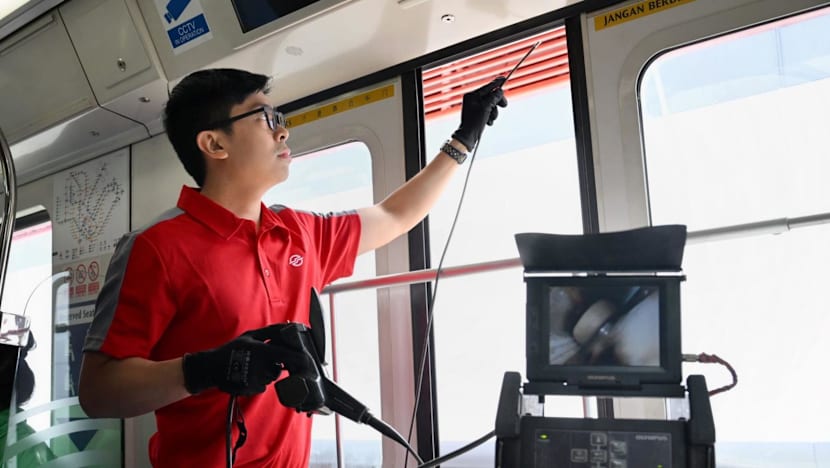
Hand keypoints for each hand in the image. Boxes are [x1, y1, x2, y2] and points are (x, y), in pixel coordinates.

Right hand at [182, 324, 312, 395]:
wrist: (211, 368)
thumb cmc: (231, 350)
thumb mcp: (250, 336)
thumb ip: (270, 331)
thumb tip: (288, 325)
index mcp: (262, 351)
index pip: (287, 355)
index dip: (300, 358)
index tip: (309, 362)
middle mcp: (262, 366)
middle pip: (278, 367)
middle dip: (275, 364)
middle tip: (260, 360)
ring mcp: (258, 379)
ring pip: (271, 376)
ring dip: (265, 372)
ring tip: (250, 366)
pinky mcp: (253, 389)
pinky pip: (263, 385)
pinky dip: (258, 381)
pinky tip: (247, 375)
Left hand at [451, 77, 507, 150]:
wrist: (468, 137)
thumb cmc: (474, 122)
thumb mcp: (486, 108)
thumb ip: (494, 97)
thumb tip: (500, 91)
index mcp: (472, 95)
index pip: (488, 87)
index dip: (497, 84)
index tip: (504, 78)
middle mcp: (473, 100)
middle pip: (491, 96)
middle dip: (497, 102)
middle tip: (504, 105)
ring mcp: (475, 107)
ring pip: (491, 105)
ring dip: (494, 112)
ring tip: (491, 119)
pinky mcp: (478, 115)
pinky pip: (489, 111)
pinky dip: (490, 117)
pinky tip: (488, 122)